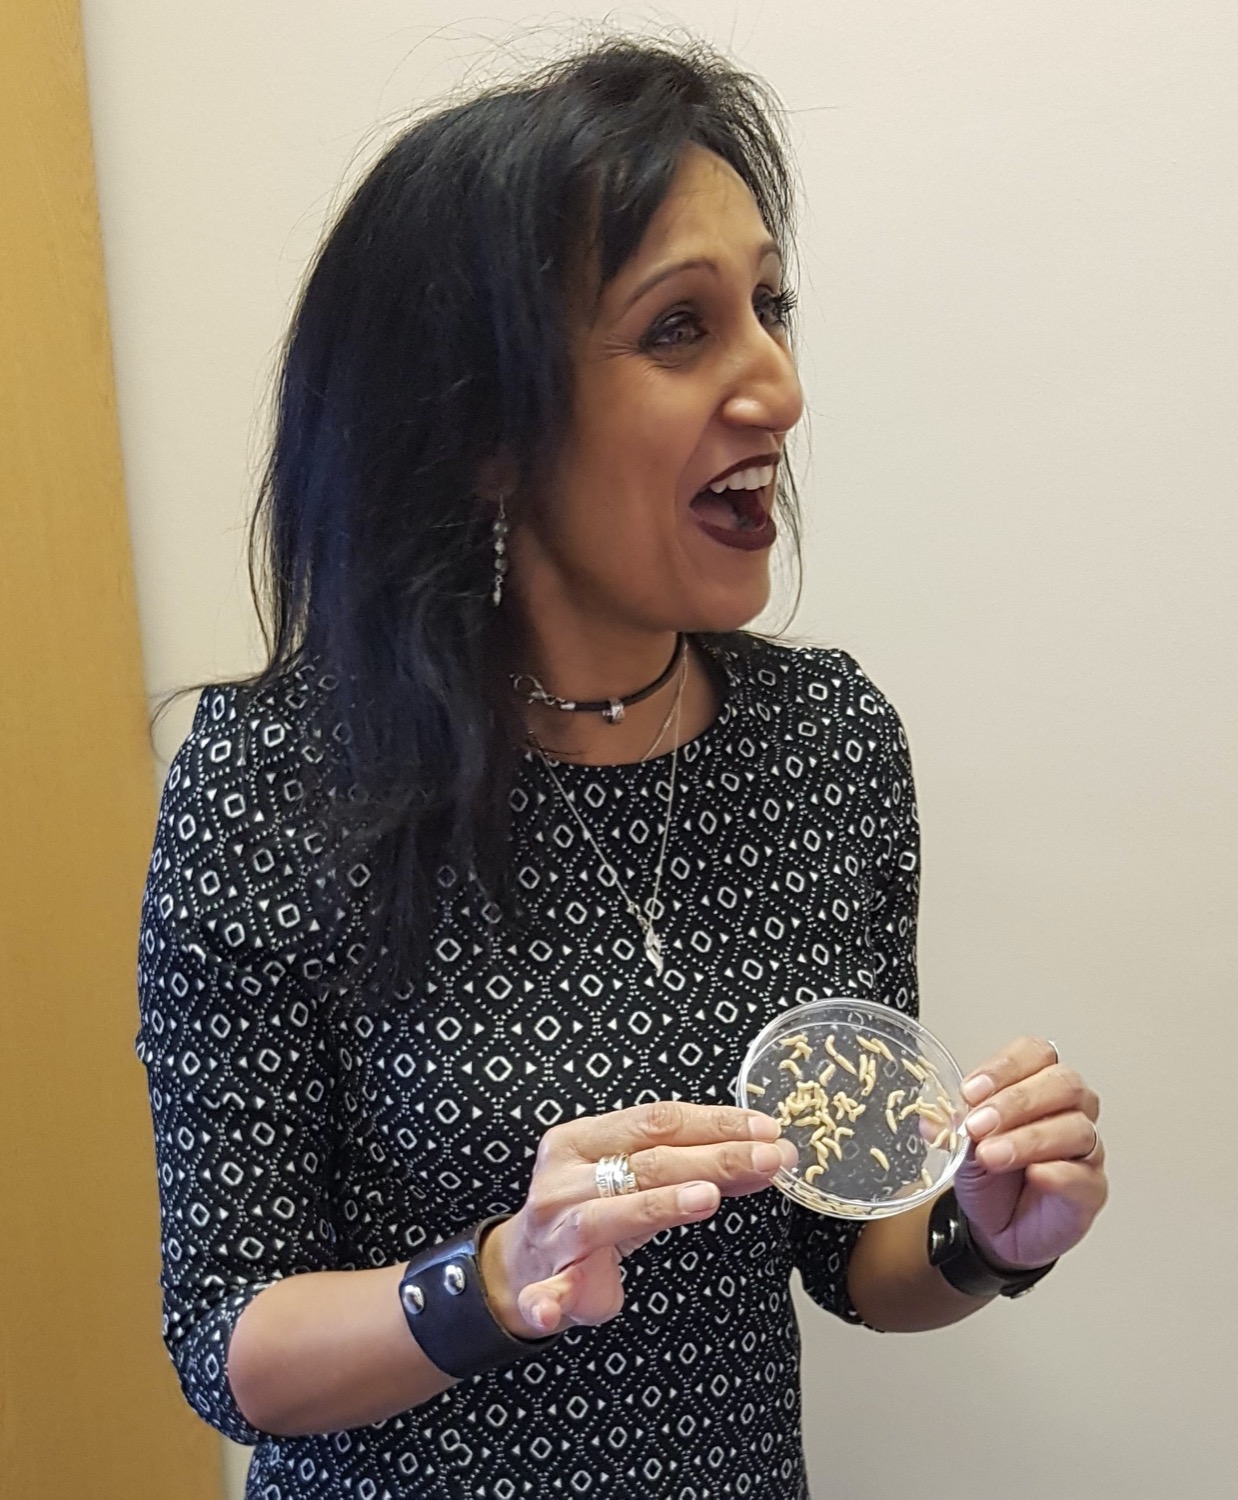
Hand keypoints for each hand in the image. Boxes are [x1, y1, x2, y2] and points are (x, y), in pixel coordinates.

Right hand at [481, 1101, 794, 1337]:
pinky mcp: (549, 1284)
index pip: (657, 1120)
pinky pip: (546, 1295)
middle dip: (714, 1159)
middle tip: (770, 1159)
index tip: (765, 1129)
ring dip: (658, 1205)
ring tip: (705, 1197)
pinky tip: (552, 1310)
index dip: (714, 1123)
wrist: (529, 1264)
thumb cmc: (595, 1209)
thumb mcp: (642, 1179)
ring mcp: (554, 1231)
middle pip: (648, 1163)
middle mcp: (565, 1178)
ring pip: (611, 1214)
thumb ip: (696, 1166)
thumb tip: (766, 1154)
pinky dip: (548, 1302)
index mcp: (583, 1138)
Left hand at [953, 1037, 1107, 1271]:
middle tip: (979, 1125)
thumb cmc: (989, 1176)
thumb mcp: (963, 1145)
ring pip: (1076, 1128)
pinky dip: (1058, 1172)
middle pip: (1063, 1084)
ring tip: (991, 1155)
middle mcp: (1069, 1110)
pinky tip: (1034, 1175)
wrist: (998, 1229)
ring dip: (1029, 1139)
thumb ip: (954, 1126)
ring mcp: (1086, 1149)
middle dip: (1016, 1101)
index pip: (1036, 1054)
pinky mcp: (1092, 1189)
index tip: (971, 1091)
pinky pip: (1084, 1175)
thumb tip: (933, 1116)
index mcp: (1038, 1084)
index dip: (1005, 1067)